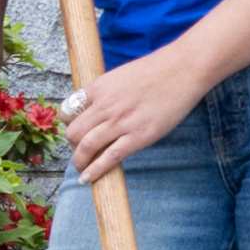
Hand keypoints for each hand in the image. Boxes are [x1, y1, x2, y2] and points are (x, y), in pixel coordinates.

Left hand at [58, 38, 206, 183]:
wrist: (183, 70)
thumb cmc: (156, 71)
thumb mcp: (121, 76)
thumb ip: (106, 93)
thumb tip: (98, 109)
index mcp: (98, 88)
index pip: (67, 111)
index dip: (68, 124)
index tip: (74, 131)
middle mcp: (105, 106)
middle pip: (73, 132)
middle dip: (72, 145)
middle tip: (80, 150)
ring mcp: (121, 122)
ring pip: (86, 146)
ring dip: (79, 161)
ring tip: (81, 168)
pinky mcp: (138, 136)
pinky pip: (109, 158)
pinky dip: (94, 171)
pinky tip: (87, 179)